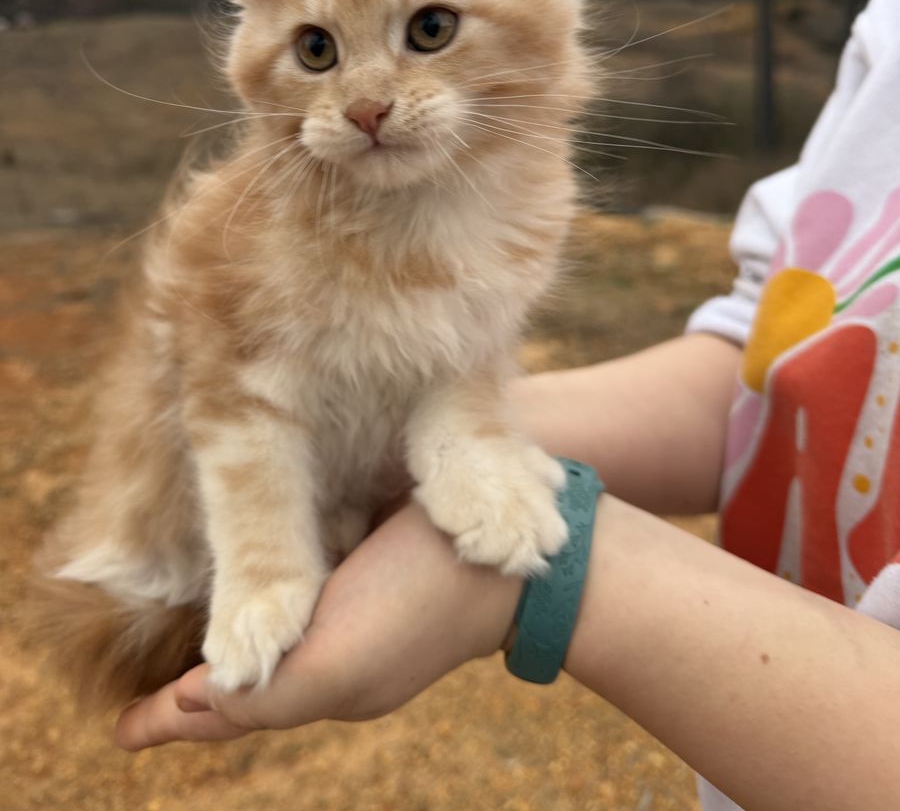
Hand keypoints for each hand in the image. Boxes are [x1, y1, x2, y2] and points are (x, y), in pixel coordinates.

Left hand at [115, 500, 521, 749]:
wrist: (509, 558)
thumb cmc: (416, 608)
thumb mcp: (335, 665)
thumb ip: (264, 693)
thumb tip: (193, 703)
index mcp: (320, 684)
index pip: (229, 711)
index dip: (172, 718)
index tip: (121, 728)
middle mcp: (332, 651)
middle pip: (245, 678)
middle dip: (195, 683)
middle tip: (146, 689)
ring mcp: (356, 610)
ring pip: (272, 630)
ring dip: (229, 631)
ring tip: (184, 631)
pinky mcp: (374, 563)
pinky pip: (305, 584)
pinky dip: (269, 586)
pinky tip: (255, 564)